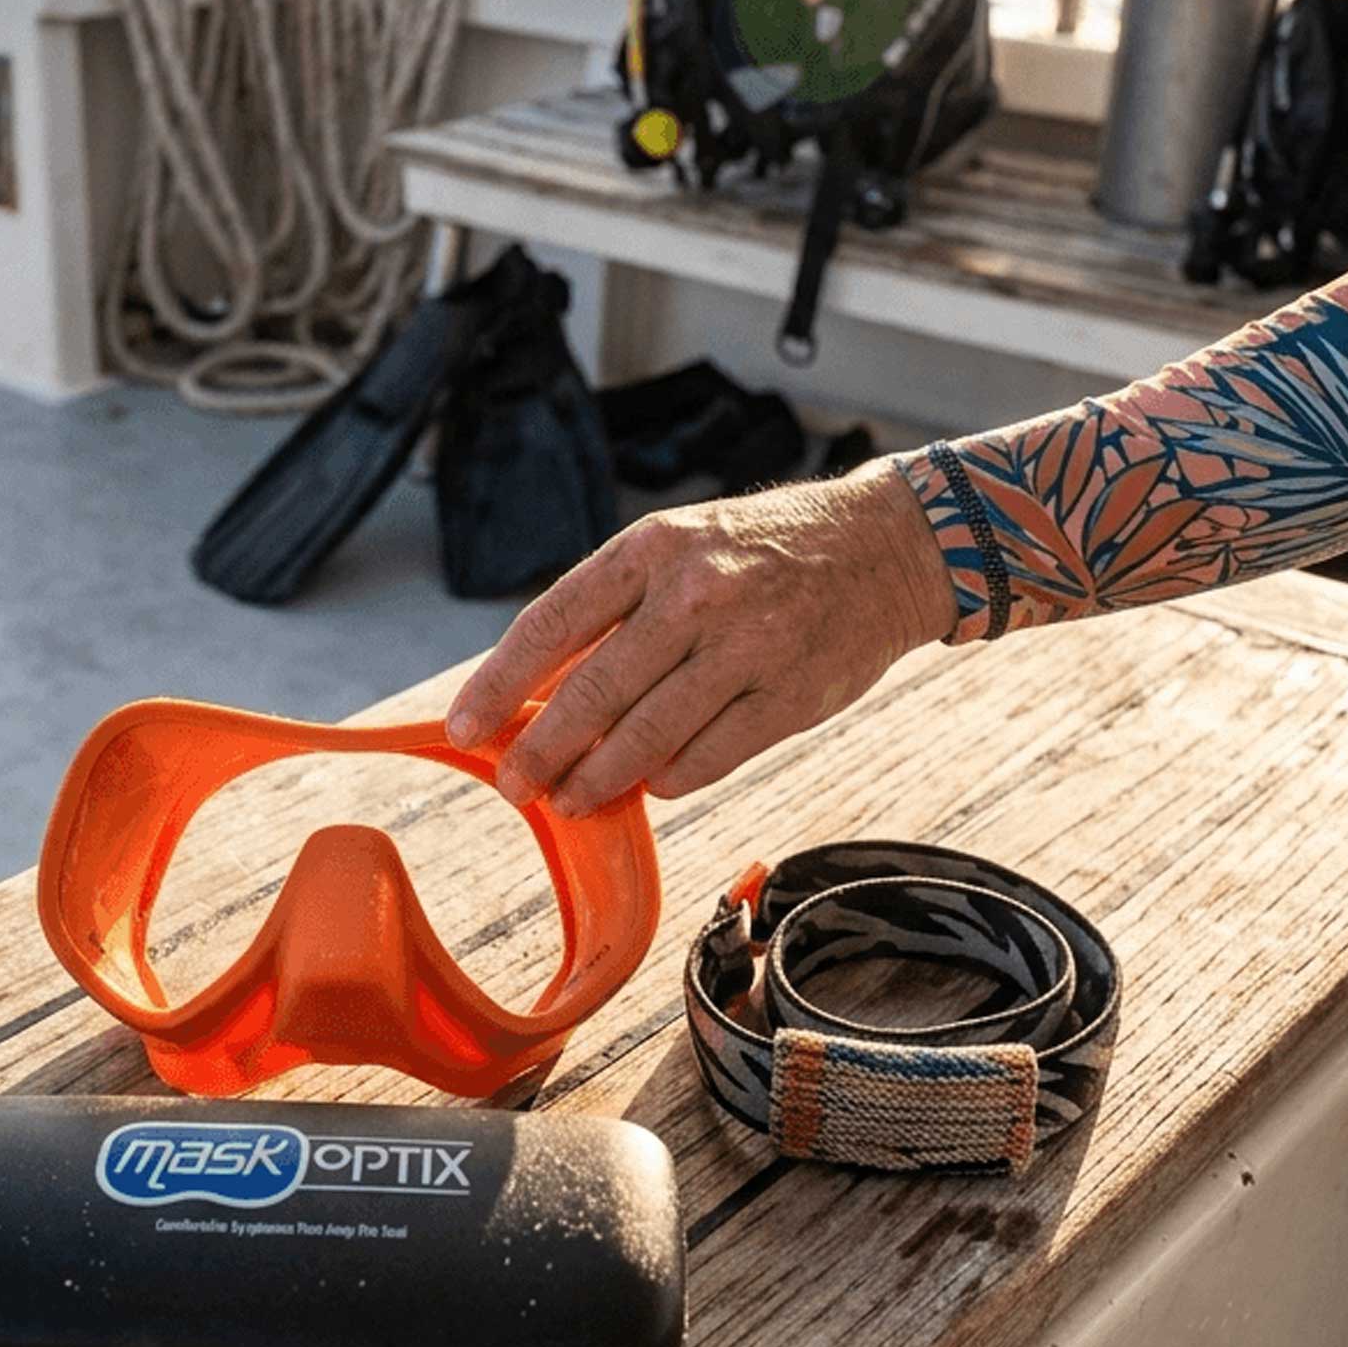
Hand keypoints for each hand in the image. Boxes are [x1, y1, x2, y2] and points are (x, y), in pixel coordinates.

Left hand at [446, 460, 956, 814]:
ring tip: (569, 798)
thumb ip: (612, 613)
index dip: (497, 685)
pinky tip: (650, 784)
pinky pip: (706, 759)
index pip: (551, 624)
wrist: (884, 548)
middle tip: (513, 785)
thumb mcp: (678, 548)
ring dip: (596, 780)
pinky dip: (668, 781)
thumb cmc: (758, 554)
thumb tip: (533, 692)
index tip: (463, 728)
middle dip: (540, 751)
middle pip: (592, 694)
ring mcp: (747, 649)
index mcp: (652, 549)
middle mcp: (696, 595)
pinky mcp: (789, 698)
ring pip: (646, 738)